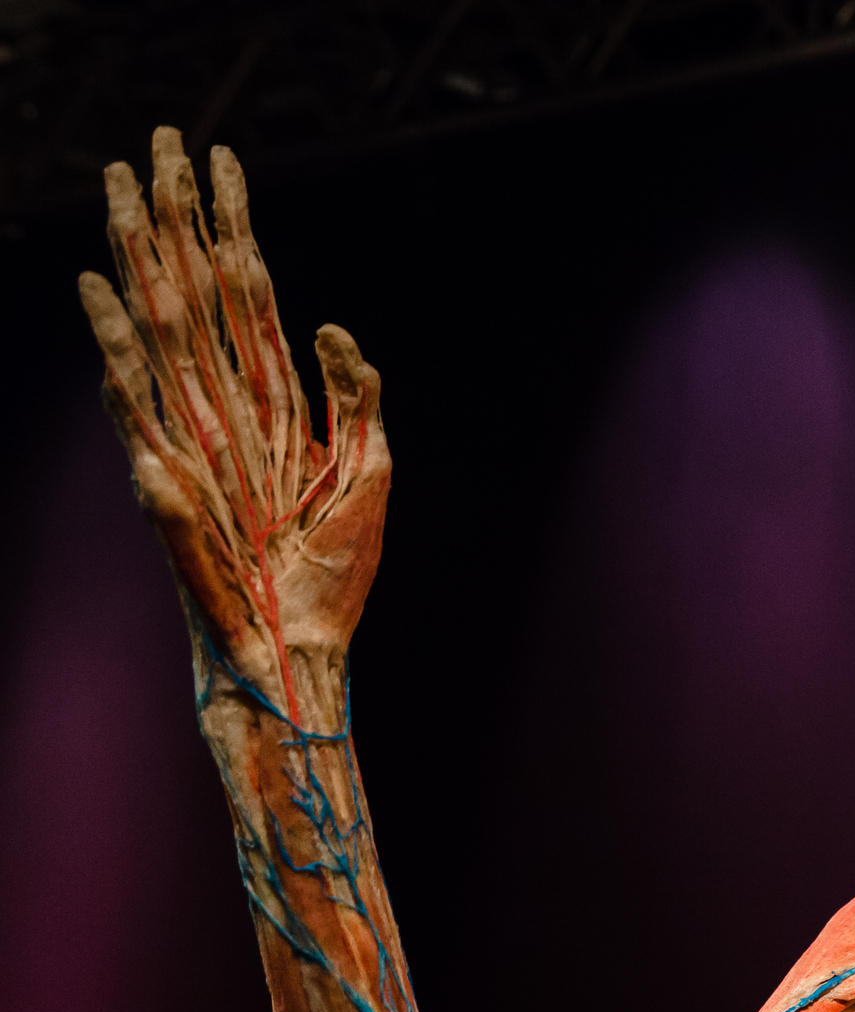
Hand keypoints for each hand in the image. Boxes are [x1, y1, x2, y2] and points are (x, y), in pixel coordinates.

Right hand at [79, 128, 389, 726]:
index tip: (221, 160)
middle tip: (160, 143)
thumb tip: (326, 320)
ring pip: (161, 324)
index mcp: (274, 401)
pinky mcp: (167, 475)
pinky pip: (137, 399)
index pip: (249, 292)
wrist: (304, 644)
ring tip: (122, 188)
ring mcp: (193, 434)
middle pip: (196, 291)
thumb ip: (355, 391)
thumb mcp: (371, 465)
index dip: (235, 226)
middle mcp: (225, 404)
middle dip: (178, 218)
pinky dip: (120, 344)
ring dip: (141, 255)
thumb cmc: (337, 569)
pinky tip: (103, 291)